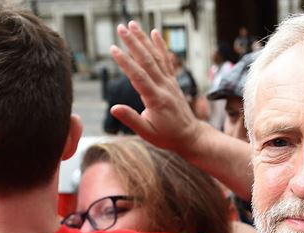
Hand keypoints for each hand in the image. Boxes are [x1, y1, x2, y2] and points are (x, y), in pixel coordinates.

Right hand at [109, 22, 201, 154]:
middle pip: (147, 60)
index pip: (138, 76)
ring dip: (144, 39)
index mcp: (156, 99)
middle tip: (120, 27)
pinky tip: (154, 33)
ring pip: (156, 57)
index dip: (125, 62)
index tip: (113, 48)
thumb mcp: (147, 133)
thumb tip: (114, 108)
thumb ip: (131, 119)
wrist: (190, 136)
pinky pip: (166, 61)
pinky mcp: (173, 81)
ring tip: (133, 25)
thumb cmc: (167, 137)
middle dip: (133, 43)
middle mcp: (164, 87)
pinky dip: (160, 46)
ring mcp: (170, 82)